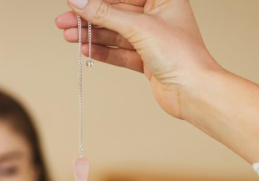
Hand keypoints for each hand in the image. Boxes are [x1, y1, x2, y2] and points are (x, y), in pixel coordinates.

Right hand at [55, 0, 221, 120]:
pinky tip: (86, 50)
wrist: (194, 92)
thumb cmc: (182, 56)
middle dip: (90, 17)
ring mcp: (153, 40)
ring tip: (69, 36)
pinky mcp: (148, 60)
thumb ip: (106, 14)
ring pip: (116, 33)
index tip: (75, 0)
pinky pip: (120, 52)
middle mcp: (159, 17)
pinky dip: (103, 52)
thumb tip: (79, 0)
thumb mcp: (139, 28)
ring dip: (92, 35)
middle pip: (117, 12)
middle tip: (64, 20)